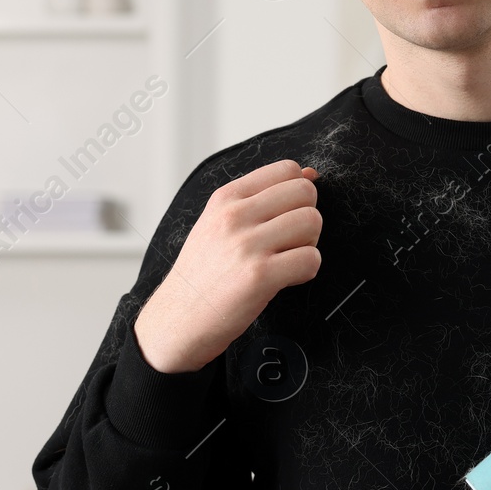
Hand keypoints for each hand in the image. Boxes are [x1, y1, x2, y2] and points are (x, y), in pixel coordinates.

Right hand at [133, 159, 322, 373]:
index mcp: (226, 198)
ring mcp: (246, 245)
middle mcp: (234, 215)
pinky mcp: (259, 275)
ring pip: (312, 222)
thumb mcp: (219, 223)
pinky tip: (285, 278)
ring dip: (308, 244)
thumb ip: (262, 197)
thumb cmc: (203, 274)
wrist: (178, 320)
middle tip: (289, 242)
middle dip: (306, 218)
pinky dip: (306, 271)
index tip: (286, 216)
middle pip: (306, 193)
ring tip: (285, 260)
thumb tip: (311, 173)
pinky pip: (311, 259)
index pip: (287, 169)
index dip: (298, 193)